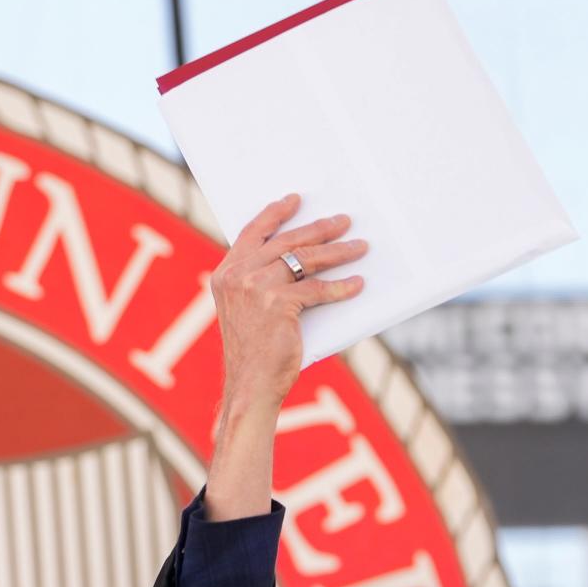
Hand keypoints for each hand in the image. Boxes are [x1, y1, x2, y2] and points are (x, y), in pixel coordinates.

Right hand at [204, 198, 365, 519]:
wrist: (250, 386)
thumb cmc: (253, 354)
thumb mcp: (247, 310)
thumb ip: (259, 282)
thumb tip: (297, 262)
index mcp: (227, 272)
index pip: (253, 231)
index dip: (276, 213)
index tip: (296, 200)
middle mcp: (238, 274)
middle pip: (286, 241)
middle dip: (320, 228)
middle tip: (344, 221)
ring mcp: (256, 288)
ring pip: (305, 260)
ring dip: (338, 252)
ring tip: (360, 246)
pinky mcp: (278, 305)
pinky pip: (317, 289)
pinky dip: (342, 287)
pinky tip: (358, 284)